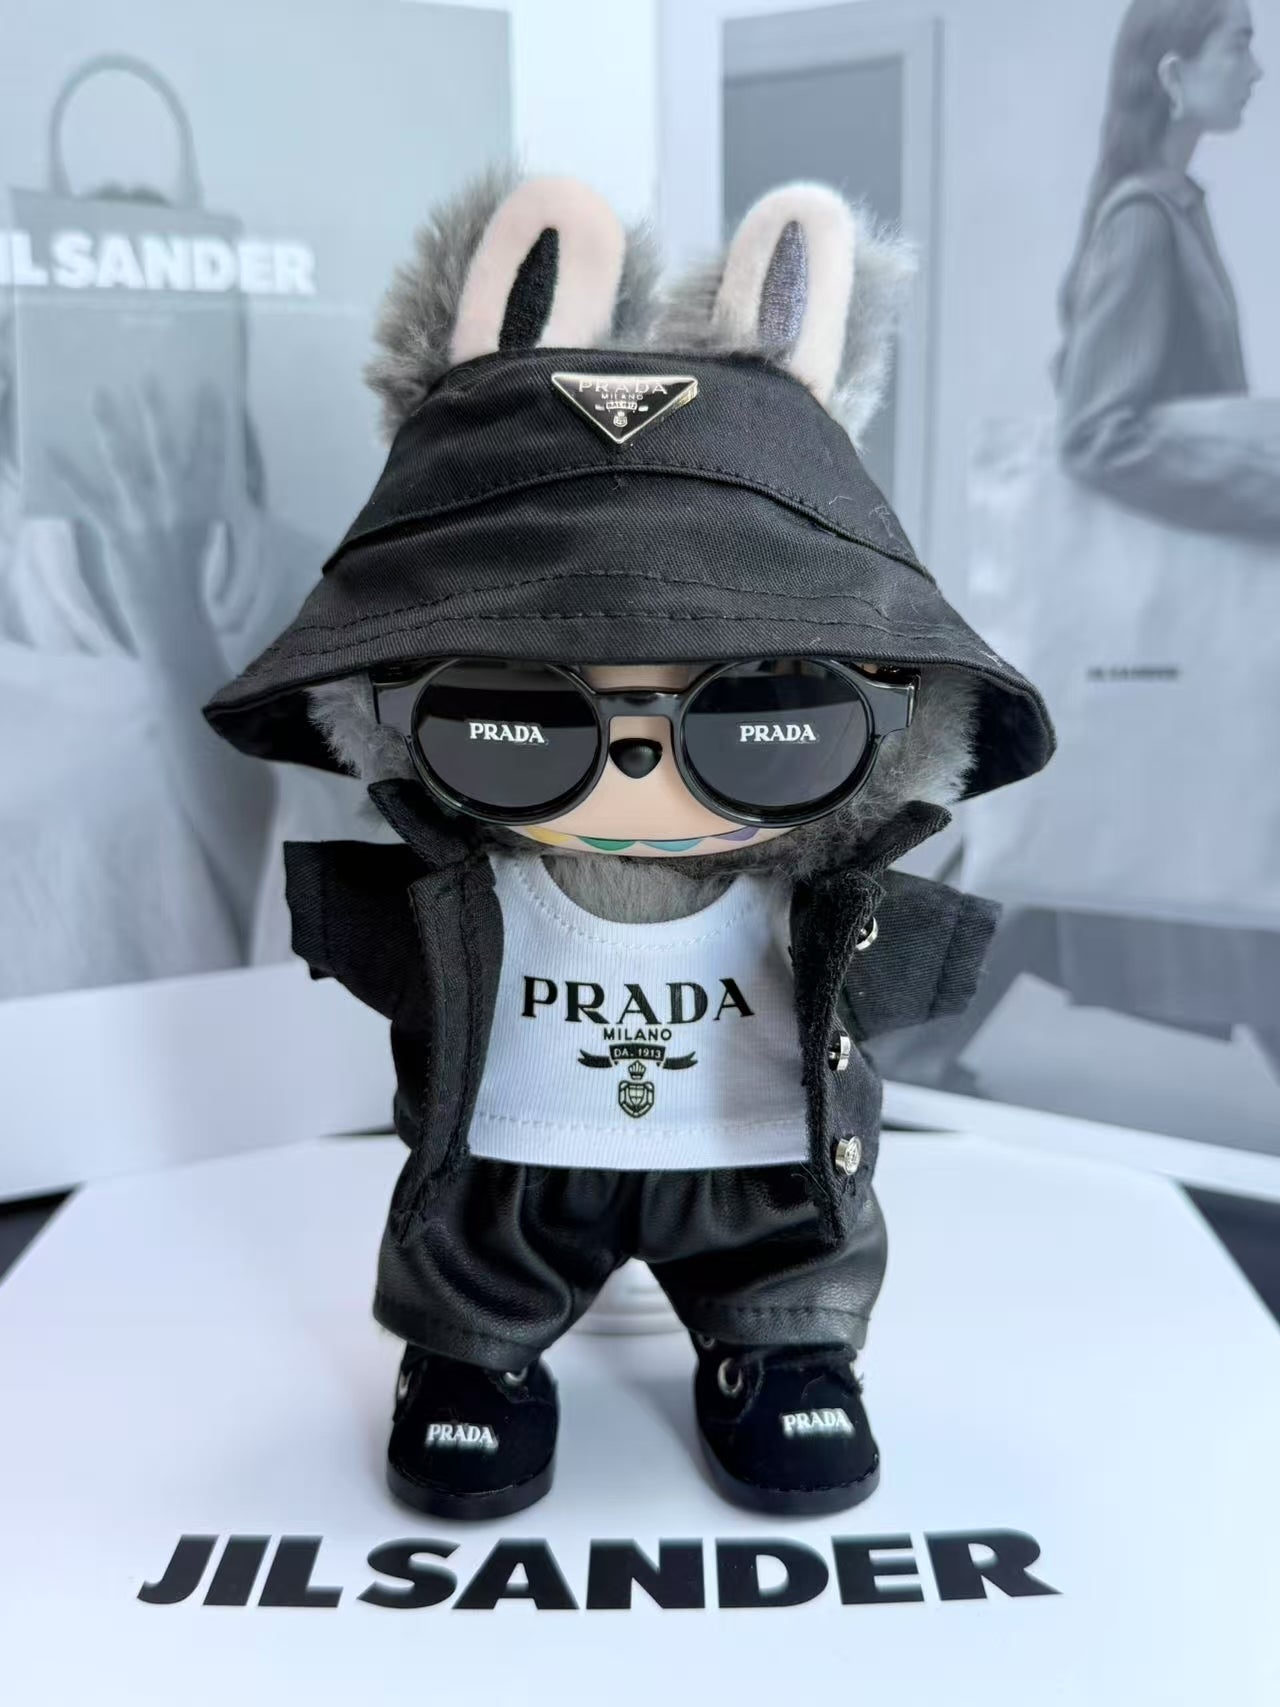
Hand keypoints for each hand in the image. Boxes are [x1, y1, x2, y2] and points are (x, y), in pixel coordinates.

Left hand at [48, 380, 233, 617]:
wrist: (170, 614)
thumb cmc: (183, 568)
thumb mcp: (200, 530)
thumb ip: (192, 495)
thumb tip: (176, 459)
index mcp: (200, 506)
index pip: (212, 458)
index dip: (213, 425)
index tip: (213, 391)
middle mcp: (175, 509)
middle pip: (166, 452)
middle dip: (156, 415)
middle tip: (145, 378)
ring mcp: (146, 521)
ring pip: (126, 466)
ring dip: (109, 429)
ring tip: (97, 396)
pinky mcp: (118, 535)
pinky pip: (89, 499)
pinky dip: (69, 475)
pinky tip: (51, 450)